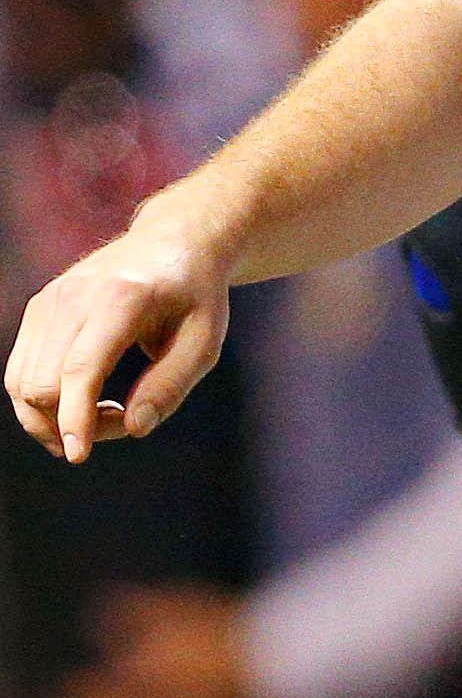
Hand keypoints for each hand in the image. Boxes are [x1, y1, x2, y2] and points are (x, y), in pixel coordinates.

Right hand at [7, 191, 237, 460]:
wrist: (173, 242)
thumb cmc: (194, 296)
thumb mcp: (204, 340)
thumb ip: (170, 385)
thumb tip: (134, 427)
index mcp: (121, 299)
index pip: (81, 368)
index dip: (74, 417)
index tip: (79, 455)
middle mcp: (74, 296)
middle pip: (42, 383)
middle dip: (71, 423)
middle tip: (123, 421)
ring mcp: (49, 300)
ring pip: (21, 382)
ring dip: (52, 417)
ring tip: (106, 413)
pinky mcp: (38, 309)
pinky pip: (20, 370)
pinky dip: (42, 400)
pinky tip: (84, 400)